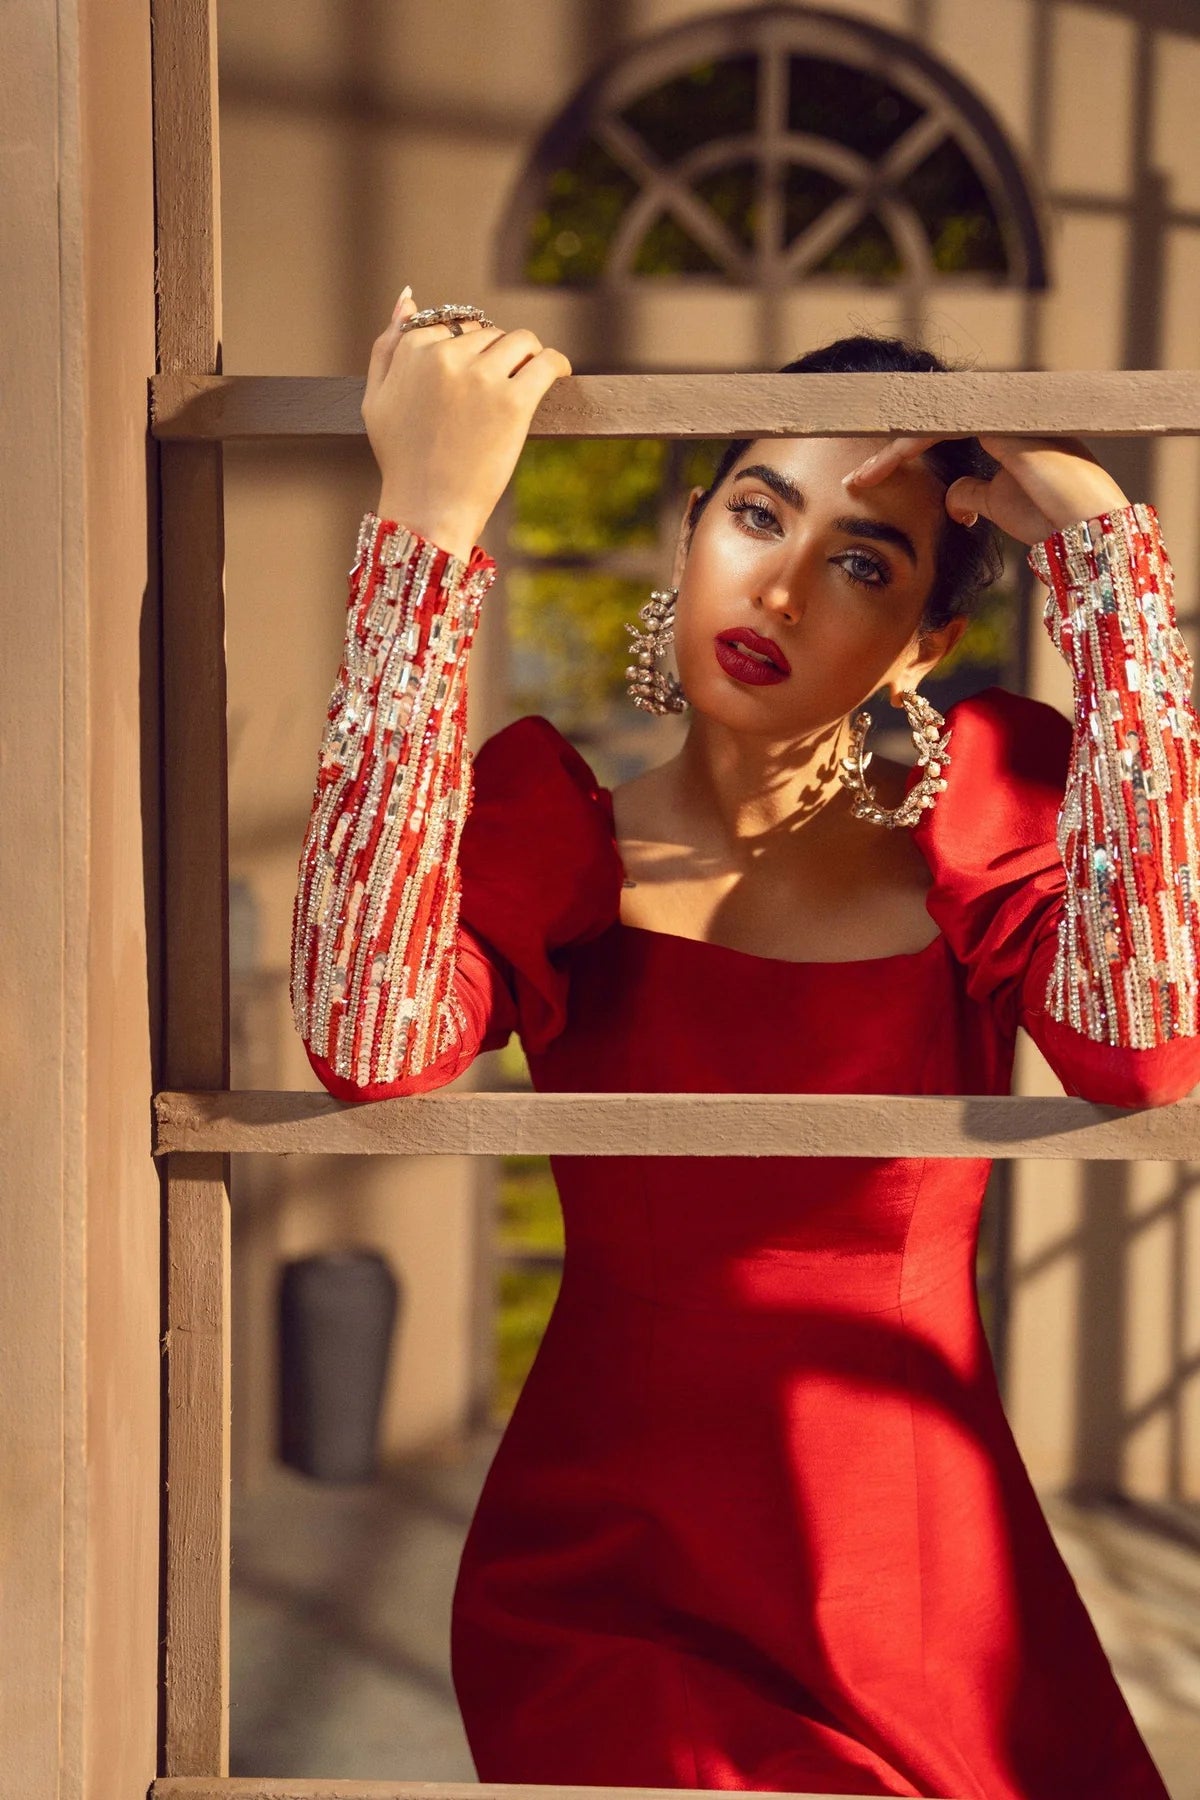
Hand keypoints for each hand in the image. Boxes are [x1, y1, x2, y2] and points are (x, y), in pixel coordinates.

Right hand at [362, 287, 571, 561]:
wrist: (427, 509)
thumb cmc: (401, 460)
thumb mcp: (376, 399)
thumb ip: (387, 345)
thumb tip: (408, 296)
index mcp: (414, 351)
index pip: (450, 324)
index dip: (465, 348)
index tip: (471, 374)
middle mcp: (446, 356)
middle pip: (486, 332)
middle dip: (495, 354)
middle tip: (497, 388)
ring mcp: (481, 378)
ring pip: (519, 340)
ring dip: (526, 355)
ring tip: (527, 379)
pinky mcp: (513, 402)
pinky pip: (546, 363)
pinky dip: (557, 364)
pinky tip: (558, 374)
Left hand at [842, 432, 1130, 546]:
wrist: (1086, 530)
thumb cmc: (1051, 520)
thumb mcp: (999, 505)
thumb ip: (972, 494)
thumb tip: (952, 496)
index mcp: (1006, 429)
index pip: (944, 430)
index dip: (905, 451)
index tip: (870, 480)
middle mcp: (1005, 413)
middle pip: (933, 420)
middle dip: (890, 445)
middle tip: (854, 477)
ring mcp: (1004, 412)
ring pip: (931, 422)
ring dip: (890, 450)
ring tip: (859, 479)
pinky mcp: (1000, 423)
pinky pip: (940, 427)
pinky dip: (907, 447)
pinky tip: (882, 469)